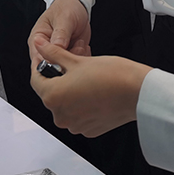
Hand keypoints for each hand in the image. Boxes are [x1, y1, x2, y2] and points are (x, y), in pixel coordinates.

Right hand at [28, 0, 90, 65]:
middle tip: (77, 46)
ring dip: (76, 58)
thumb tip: (57, 47)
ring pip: (66, 68)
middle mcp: (45, 50)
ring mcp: (58, 54)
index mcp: (37, 40)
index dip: (52, 62)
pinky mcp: (69, 56)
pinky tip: (83, 46)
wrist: (77, 6)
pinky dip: (83, 58)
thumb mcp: (64, 18)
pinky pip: (76, 65)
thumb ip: (60, 33)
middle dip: (68, 60)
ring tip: (80, 43)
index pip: (39, 60)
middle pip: (53, 67)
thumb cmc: (66, 8)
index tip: (66, 55)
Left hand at [31, 42, 151, 137]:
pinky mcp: (89, 130)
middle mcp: (61, 115)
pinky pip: (78, 115)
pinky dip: (81, 104)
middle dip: (57, 79)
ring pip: (65, 105)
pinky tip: (93, 92)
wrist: (137, 92)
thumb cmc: (111, 76)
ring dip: (70, 92)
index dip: (40, 66)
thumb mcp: (77, 59)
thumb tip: (39, 44)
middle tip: (70, 66)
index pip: (36, 80)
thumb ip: (53, 53)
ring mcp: (75, 125)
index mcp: (53, 97)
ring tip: (85, 79)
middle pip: (50, 93)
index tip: (47, 58)